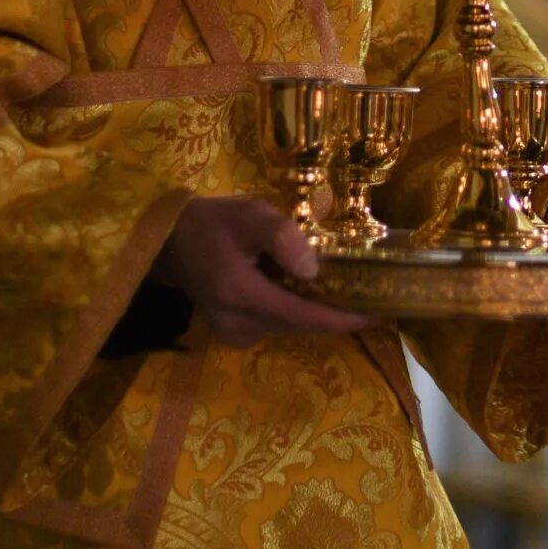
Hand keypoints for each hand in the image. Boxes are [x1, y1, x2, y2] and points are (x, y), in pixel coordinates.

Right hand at [148, 196, 373, 348]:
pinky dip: (291, 311)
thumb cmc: (214, 222)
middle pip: (298, 324)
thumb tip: (313, 269)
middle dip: (332, 312)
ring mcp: (232, 334)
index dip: (341, 319)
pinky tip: (296, 289)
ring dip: (311, 310)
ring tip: (337, 288)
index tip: (377, 315)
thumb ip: (282, 237)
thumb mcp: (249, 214)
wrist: (170, 241)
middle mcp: (237, 324)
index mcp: (241, 295)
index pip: (302, 316)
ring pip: (287, 326)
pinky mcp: (231, 334)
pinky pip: (273, 325)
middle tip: (365, 293)